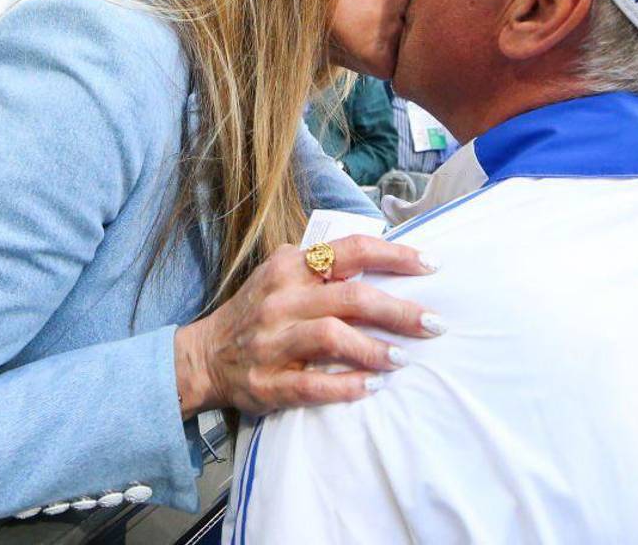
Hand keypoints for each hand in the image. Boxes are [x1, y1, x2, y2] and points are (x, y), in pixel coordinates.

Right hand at [174, 236, 440, 417]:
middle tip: (434, 324)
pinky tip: (373, 386)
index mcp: (290, 267)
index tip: (431, 264)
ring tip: (403, 359)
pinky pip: (313, 384)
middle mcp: (282, 299)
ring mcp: (273, 341)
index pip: (351, 250)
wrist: (203, 356)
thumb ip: (326, 268)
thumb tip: (390, 265)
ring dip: (374, 350)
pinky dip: (347, 386)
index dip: (396, 256)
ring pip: (333, 337)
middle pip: (351, 297)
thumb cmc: (258, 312)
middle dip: (399, 311)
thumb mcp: (284, 275)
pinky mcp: (268, 381)